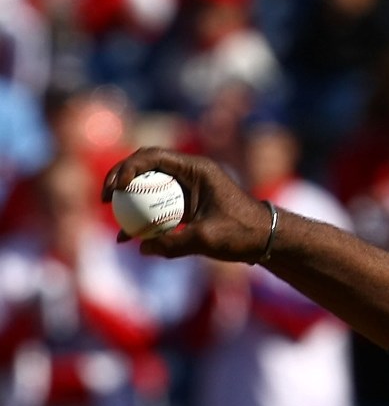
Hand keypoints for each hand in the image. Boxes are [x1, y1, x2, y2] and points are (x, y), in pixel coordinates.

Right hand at [101, 149, 273, 261]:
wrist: (267, 241)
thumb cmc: (244, 234)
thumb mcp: (209, 239)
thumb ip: (175, 243)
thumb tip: (142, 248)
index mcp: (197, 169)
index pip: (153, 156)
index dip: (128, 167)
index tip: (116, 187)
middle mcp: (191, 173)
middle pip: (145, 166)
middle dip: (120, 178)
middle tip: (104, 197)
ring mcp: (188, 188)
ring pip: (150, 186)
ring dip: (129, 199)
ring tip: (111, 215)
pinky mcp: (188, 205)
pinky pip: (159, 206)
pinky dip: (144, 217)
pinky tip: (129, 237)